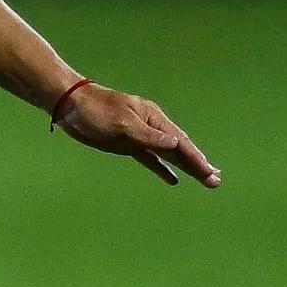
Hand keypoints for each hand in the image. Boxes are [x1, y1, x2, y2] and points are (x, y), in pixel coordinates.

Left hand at [56, 82, 221, 187]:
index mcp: (153, 118)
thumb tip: (174, 144)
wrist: (70, 105)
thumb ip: (147, 135)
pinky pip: (151, 159)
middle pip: (179, 149)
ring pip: (169, 155)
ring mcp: (140, 137)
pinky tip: (174, 179)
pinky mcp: (128, 145)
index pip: (179, 141)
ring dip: (186, 167)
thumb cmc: (95, 110)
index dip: (195, 158)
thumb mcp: (121, 122)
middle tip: (215, 181)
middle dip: (198, 165)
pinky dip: (163, 168)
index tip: (209, 173)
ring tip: (205, 179)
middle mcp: (151, 128)